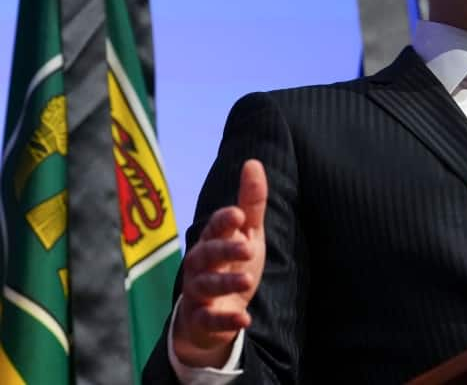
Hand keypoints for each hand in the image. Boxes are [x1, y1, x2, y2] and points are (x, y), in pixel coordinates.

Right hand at [172, 159, 267, 367]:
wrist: (215, 313)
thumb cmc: (233, 263)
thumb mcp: (248, 232)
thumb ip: (251, 202)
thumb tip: (253, 162)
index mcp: (212, 240)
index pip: (215, 226)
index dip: (224, 221)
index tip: (237, 214)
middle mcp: (199, 264)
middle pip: (207, 254)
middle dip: (225, 249)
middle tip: (248, 247)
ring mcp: (198, 292)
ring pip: (206, 285)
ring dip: (226, 282)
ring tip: (249, 280)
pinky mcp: (201, 319)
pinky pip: (209, 319)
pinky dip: (225, 320)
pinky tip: (244, 318)